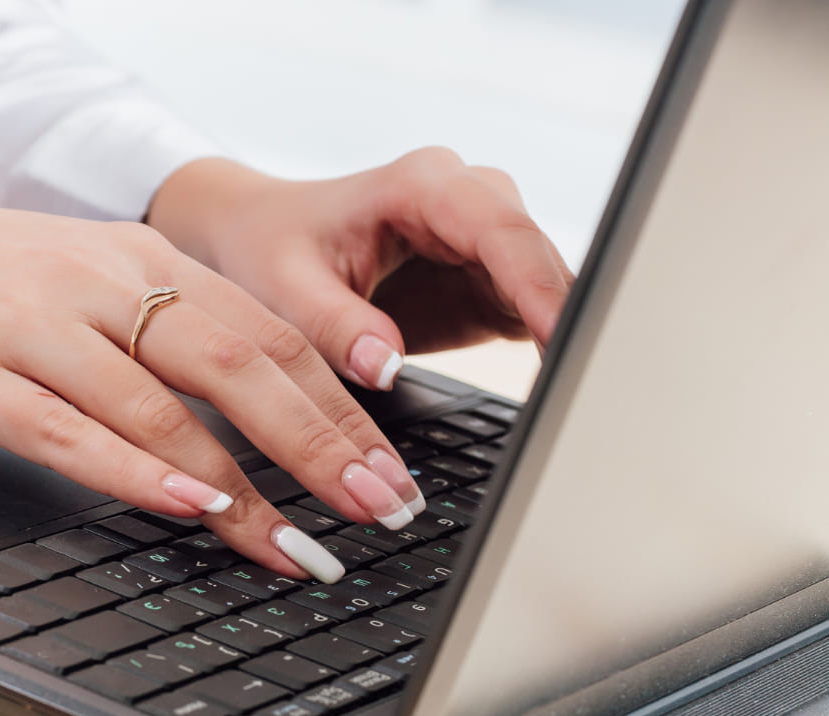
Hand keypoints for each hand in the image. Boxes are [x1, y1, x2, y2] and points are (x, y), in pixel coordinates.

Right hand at [0, 153, 427, 581]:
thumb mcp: (63, 291)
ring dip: (246, 484)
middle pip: (241, 361)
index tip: (391, 468)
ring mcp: (29, 325)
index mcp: (130, 259)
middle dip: (325, 444)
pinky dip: (135, 470)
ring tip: (303, 545)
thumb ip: (147, 341)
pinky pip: (66, 428)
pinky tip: (187, 508)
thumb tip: (236, 425)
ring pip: (165, 403)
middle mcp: (94, 283)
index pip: (268, 329)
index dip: (343, 404)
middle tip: (382, 512)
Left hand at [145, 150, 574, 390]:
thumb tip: (386, 367)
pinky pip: (532, 315)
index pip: (497, 228)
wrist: (260, 241)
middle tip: (583, 386)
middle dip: (567, 316)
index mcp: (421, 186)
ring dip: (563, 338)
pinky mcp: (485, 284)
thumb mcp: (285, 289)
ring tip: (574, 401)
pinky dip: (545, 351)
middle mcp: (466, 203)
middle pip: (537, 256)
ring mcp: (482, 243)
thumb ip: (334, 326)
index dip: (536, 280)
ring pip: (546, 287)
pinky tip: (553, 393)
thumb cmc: (269, 248)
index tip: (561, 334)